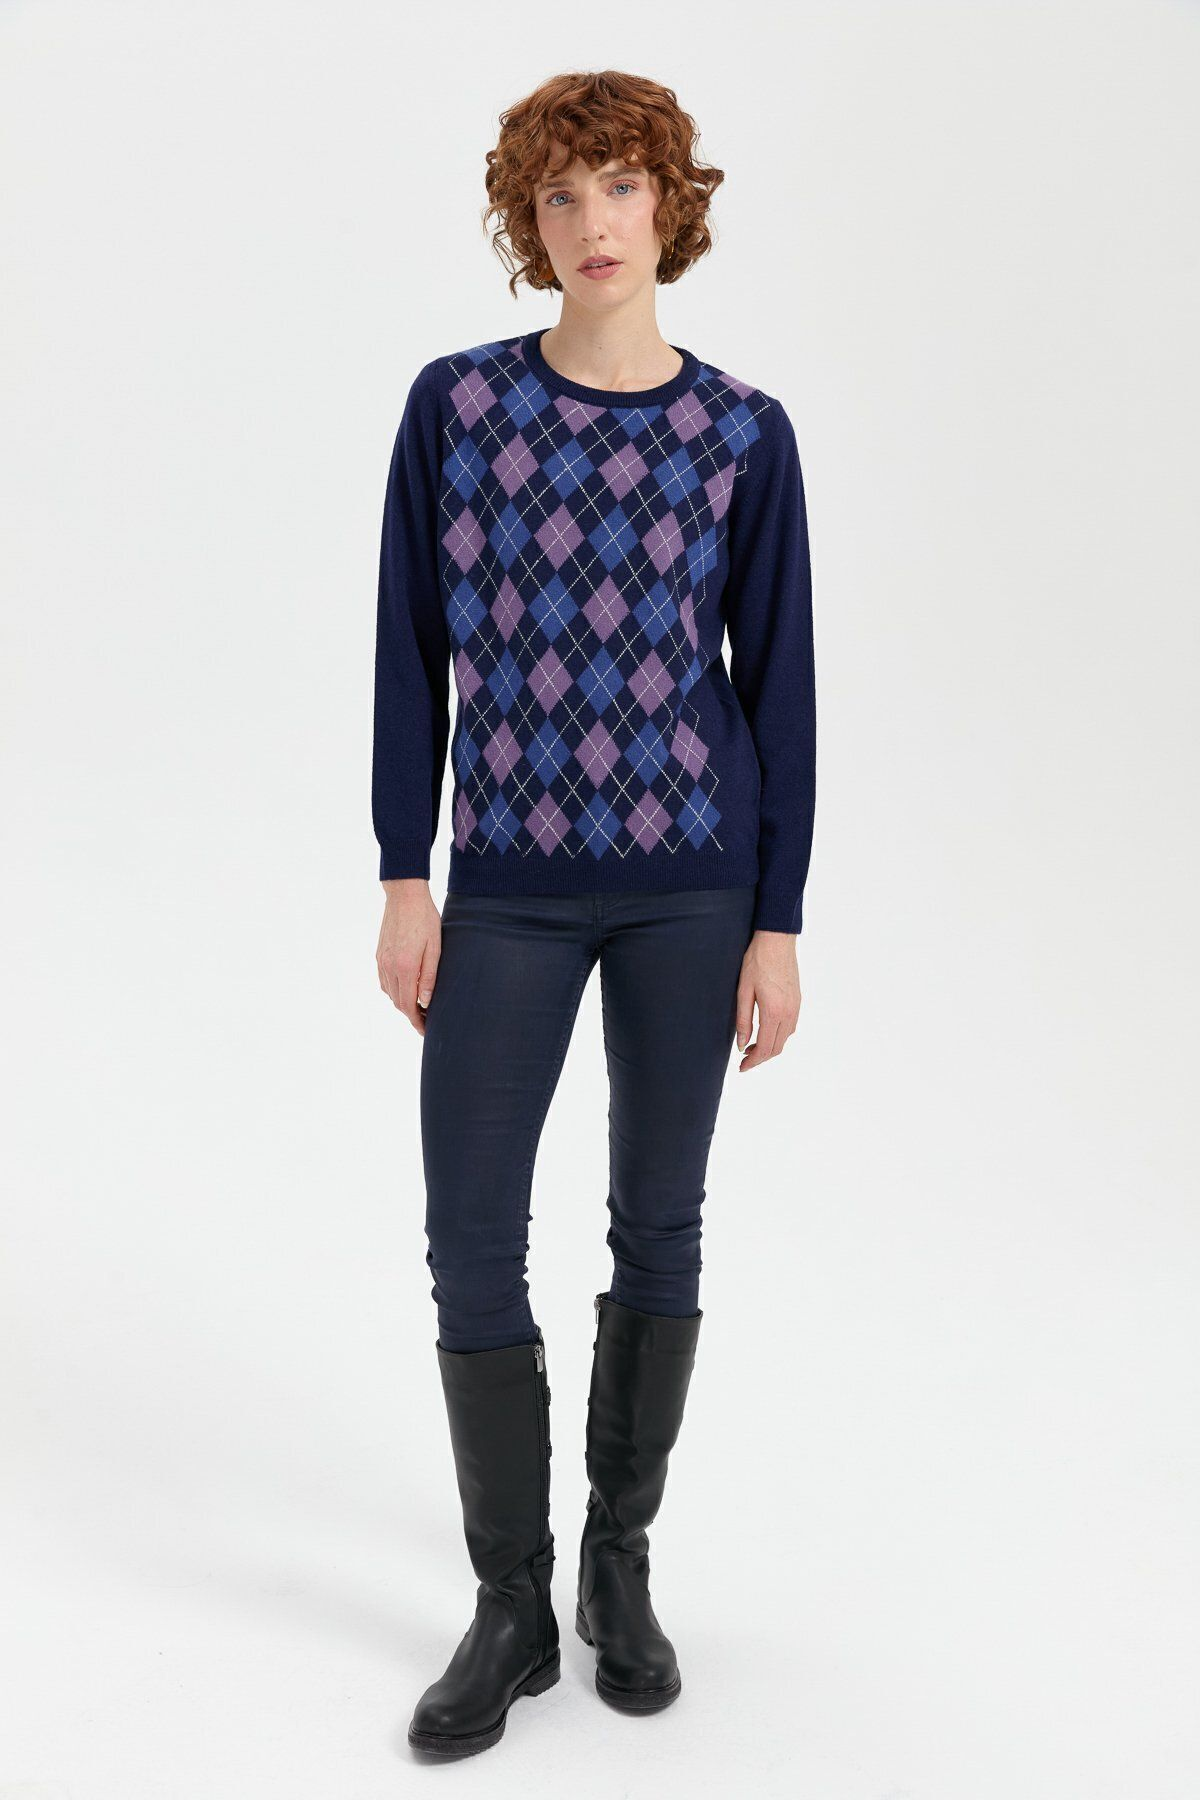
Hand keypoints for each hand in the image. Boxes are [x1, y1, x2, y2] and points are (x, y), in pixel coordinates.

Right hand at [376, 879, 441, 1034]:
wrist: (404, 896)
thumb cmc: (425, 918)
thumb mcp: (435, 947)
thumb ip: (430, 976)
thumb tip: (426, 1002)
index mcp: (405, 967)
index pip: (408, 1005)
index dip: (416, 1021)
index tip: (425, 1030)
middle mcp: (389, 967)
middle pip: (398, 1002)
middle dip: (411, 1015)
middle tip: (426, 1020)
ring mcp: (382, 961)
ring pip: (389, 993)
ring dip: (403, 1003)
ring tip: (419, 1006)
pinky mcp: (379, 954)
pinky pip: (384, 981)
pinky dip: (394, 990)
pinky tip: (406, 989)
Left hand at [735, 931, 801, 1070]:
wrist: (776, 940)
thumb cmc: (757, 961)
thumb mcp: (743, 991)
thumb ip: (743, 1020)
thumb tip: (742, 1044)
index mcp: (774, 1012)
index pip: (765, 1047)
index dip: (753, 1061)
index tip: (742, 1067)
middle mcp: (789, 1013)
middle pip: (777, 1047)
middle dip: (761, 1058)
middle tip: (744, 1061)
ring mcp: (796, 1007)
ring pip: (785, 1039)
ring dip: (770, 1047)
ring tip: (751, 1047)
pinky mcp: (797, 1001)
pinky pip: (790, 1027)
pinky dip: (778, 1036)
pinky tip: (765, 1032)